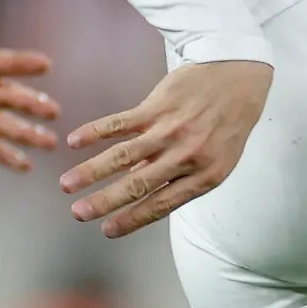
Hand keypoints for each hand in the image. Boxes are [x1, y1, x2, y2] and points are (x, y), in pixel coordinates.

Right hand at [60, 60, 271, 237]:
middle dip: (104, 202)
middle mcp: (186, 155)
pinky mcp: (158, 105)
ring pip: (123, 155)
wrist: (239, 76)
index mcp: (205, 176)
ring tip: (67, 184)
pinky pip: (121, 122)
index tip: (106, 231)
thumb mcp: (216, 159)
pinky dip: (96, 131)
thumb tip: (137, 191)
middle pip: (137, 184)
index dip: (131, 219)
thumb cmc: (226, 124)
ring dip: (91, 171)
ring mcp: (171, 129)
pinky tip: (74, 141)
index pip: (161, 204)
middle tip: (77, 214)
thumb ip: (180, 177)